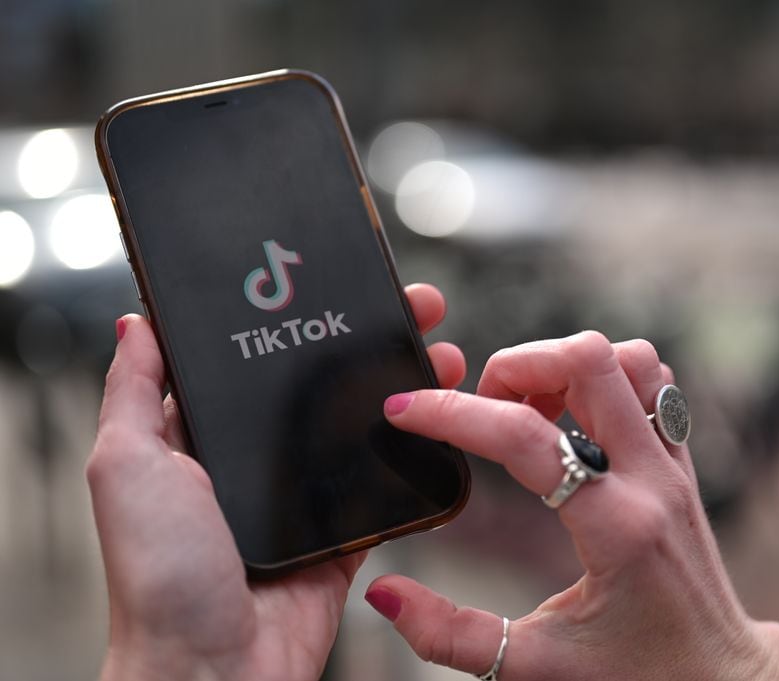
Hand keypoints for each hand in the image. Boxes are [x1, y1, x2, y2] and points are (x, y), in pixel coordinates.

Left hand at [87, 283, 464, 680]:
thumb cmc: (160, 577)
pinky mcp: (341, 533)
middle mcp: (252, 463)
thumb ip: (132, 394)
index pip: (253, 359)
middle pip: (318, 385)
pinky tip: (441, 419)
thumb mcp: (126, 468)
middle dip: (366, 339)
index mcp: (200, 438)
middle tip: (408, 305)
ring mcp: (300, 498)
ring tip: (439, 350)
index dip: (293, 317)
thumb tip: (134, 323)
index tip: (332, 280)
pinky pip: (383, 485)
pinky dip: (412, 455)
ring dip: (402, 386)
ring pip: (360, 427)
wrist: (213, 671)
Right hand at [372, 331, 778, 680]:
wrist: (719, 677)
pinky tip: (569, 419)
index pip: (526, 436)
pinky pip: (650, 382)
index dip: (454, 413)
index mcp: (617, 527)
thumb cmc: (636, 675)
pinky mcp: (680, 461)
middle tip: (482, 408)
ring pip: (628, 359)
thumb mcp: (534, 667)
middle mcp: (653, 479)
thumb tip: (385, 594)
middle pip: (590, 361)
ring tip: (527, 412)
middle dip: (517, 365)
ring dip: (563, 366)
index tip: (405, 412)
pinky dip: (602, 378)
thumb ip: (450, 635)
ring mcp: (674, 464)